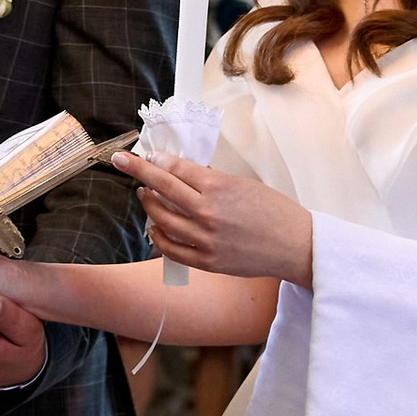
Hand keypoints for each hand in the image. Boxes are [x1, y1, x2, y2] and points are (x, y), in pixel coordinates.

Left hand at [118, 152, 310, 283]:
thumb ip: (211, 180)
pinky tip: (154, 226)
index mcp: (219, 188)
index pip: (175, 169)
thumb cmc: (274, 212)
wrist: (295, 245)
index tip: (142, 154)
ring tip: (144, 195)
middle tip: (121, 161)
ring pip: (161, 218)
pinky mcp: (206, 261)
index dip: (154, 160)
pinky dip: (157, 235)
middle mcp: (207, 212)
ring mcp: (204, 239)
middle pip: (161, 188)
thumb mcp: (243, 185)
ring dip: (148, 204)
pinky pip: (170, 248)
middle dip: (137, 171)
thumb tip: (182, 172)